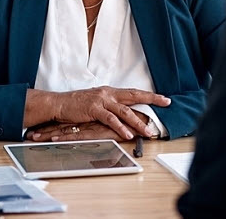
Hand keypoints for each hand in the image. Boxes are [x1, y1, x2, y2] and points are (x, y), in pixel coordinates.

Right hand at [24, 87, 169, 139]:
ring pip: (124, 111)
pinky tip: (128, 134)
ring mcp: (101, 101)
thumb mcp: (97, 102)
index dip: (148, 95)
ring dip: (137, 122)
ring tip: (147, 131)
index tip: (163, 97)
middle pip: (134, 96)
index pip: (133, 92)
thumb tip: (124, 112)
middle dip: (151, 99)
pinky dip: (120, 127)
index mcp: (110, 92)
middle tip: (166, 102)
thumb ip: (110, 106)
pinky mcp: (94, 109)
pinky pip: (110, 119)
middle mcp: (108, 94)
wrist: (60, 103)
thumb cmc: (77, 105)